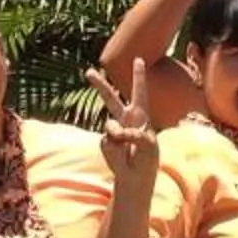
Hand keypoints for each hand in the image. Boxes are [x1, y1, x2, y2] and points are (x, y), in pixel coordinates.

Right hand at [87, 60, 157, 185]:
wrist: (136, 178)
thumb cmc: (147, 159)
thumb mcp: (149, 145)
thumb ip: (134, 134)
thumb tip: (113, 131)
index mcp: (141, 116)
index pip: (140, 92)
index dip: (138, 76)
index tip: (139, 59)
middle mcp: (125, 119)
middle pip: (111, 99)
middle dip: (100, 86)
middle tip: (88, 72)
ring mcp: (113, 131)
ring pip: (109, 124)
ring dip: (120, 135)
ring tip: (128, 147)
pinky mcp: (106, 143)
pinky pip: (110, 142)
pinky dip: (117, 149)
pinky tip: (122, 156)